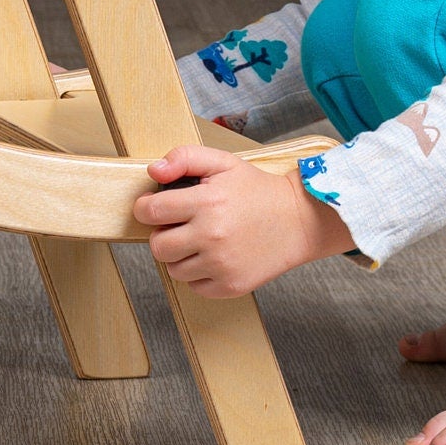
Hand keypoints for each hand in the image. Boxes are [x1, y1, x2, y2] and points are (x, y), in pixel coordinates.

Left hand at [132, 144, 351, 297]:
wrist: (299, 220)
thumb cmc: (257, 191)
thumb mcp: (222, 163)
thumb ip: (184, 158)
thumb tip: (153, 171)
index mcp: (207, 203)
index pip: (150, 211)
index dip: (145, 208)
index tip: (154, 207)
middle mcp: (212, 236)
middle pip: (158, 246)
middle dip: (162, 234)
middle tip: (180, 225)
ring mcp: (222, 265)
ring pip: (173, 269)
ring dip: (180, 256)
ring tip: (200, 240)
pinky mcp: (231, 286)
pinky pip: (194, 286)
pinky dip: (198, 274)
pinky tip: (214, 257)